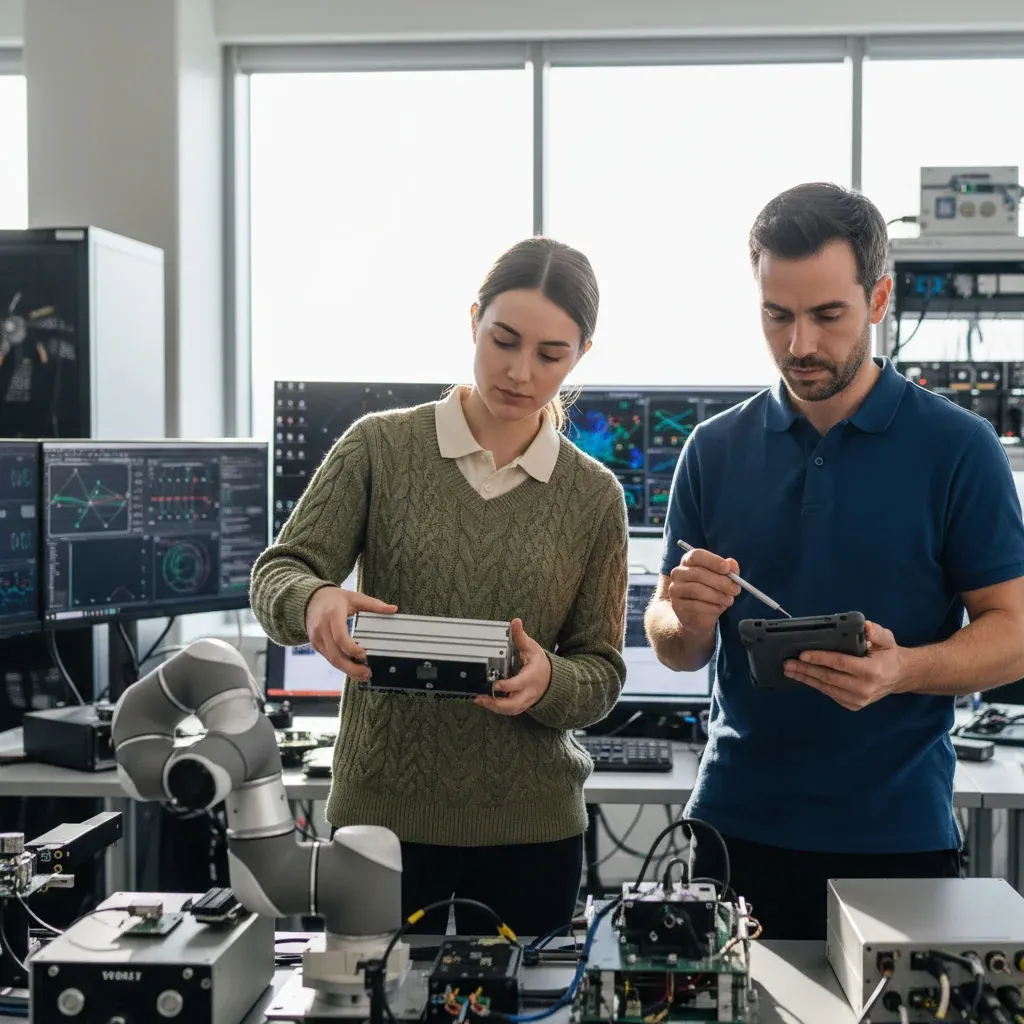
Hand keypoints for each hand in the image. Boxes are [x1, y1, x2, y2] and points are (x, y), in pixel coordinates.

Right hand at [305, 587, 397, 681]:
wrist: (311, 600)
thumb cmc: (334, 599)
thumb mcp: (355, 597)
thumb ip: (374, 605)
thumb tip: (393, 609)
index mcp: (332, 615)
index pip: (340, 637)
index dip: (352, 649)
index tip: (365, 655)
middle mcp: (322, 629)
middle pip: (335, 654)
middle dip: (351, 668)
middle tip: (367, 672)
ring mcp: (317, 639)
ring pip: (331, 660)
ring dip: (347, 670)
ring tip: (363, 674)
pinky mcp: (316, 645)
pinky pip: (329, 658)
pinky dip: (341, 666)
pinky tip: (353, 668)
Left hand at [475, 618, 550, 715]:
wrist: (551, 679)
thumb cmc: (540, 663)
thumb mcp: (532, 647)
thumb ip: (520, 636)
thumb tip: (515, 622)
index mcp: (531, 677)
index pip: (518, 683)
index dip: (506, 686)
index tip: (495, 684)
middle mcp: (528, 692)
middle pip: (514, 703)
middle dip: (496, 703)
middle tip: (481, 697)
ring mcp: (525, 701)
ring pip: (511, 710)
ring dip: (494, 707)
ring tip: (479, 700)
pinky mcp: (522, 705)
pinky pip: (510, 711)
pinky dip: (498, 709)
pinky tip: (486, 703)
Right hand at [668, 548, 741, 635]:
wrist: (698, 614)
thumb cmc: (711, 591)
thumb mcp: (723, 579)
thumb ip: (729, 571)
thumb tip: (732, 563)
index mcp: (689, 561)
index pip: (696, 555)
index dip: (712, 561)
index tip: (727, 569)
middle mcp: (678, 572)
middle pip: (698, 573)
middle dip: (720, 582)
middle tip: (735, 589)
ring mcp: (675, 588)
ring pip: (696, 590)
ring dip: (717, 596)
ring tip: (729, 600)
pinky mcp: (676, 604)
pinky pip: (694, 605)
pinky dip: (711, 607)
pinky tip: (719, 608)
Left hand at [783, 621, 905, 710]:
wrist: (900, 677)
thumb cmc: (889, 655)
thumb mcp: (886, 639)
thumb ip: (876, 632)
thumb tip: (864, 626)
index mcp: (871, 671)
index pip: (840, 664)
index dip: (819, 658)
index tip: (802, 654)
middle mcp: (863, 688)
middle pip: (828, 678)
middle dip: (806, 670)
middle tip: (788, 663)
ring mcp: (858, 700)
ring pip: (826, 688)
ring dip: (806, 679)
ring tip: (790, 671)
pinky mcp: (854, 705)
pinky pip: (830, 694)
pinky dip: (816, 685)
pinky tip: (805, 678)